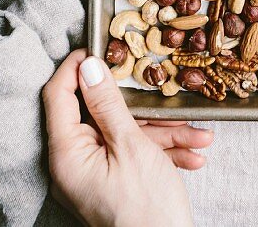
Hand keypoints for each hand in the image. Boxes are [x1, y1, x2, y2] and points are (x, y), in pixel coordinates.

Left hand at [43, 50, 212, 226]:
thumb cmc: (146, 210)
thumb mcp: (131, 147)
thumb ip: (108, 104)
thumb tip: (89, 67)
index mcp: (67, 155)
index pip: (58, 97)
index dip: (75, 68)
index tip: (96, 47)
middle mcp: (74, 164)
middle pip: (100, 115)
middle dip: (142, 108)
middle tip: (163, 93)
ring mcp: (94, 175)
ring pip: (126, 135)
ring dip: (165, 133)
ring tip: (200, 137)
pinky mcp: (113, 183)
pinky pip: (135, 155)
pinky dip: (164, 151)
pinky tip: (194, 153)